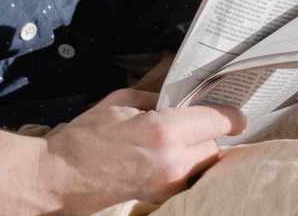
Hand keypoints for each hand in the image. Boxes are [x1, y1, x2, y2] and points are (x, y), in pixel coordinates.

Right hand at [42, 89, 245, 213]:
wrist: (59, 178)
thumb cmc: (86, 136)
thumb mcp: (121, 102)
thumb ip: (156, 98)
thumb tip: (179, 98)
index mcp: (165, 131)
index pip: (218, 120)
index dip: (231, 114)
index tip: (238, 113)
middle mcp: (173, 162)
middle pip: (214, 146)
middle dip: (208, 133)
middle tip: (191, 122)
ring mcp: (168, 186)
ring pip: (204, 166)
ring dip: (198, 152)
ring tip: (179, 141)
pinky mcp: (160, 199)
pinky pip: (188, 181)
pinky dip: (186, 168)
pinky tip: (169, 158)